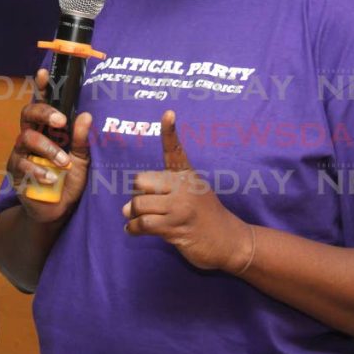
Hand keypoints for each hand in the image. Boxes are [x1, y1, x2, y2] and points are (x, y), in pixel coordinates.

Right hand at [6, 68, 92, 223]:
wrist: (56, 211)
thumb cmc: (69, 180)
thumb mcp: (82, 159)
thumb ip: (82, 139)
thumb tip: (86, 115)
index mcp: (47, 129)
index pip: (43, 103)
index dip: (41, 87)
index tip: (44, 72)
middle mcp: (31, 136)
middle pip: (28, 113)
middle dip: (44, 112)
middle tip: (61, 121)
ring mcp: (20, 153)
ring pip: (27, 138)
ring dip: (48, 149)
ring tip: (64, 164)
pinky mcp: (14, 172)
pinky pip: (22, 164)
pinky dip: (38, 170)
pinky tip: (50, 178)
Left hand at [122, 110, 254, 273]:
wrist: (228, 241)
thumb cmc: (205, 217)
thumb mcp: (192, 194)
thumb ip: (160, 195)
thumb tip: (125, 207)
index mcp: (187, 175)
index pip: (175, 150)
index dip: (170, 132)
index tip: (168, 113)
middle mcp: (185, 187)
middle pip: (141, 181)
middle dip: (137, 195)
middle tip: (144, 207)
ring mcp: (181, 207)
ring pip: (139, 204)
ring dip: (132, 215)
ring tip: (136, 221)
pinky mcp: (176, 227)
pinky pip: (143, 223)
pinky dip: (133, 229)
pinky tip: (133, 231)